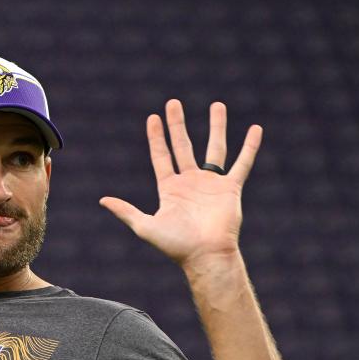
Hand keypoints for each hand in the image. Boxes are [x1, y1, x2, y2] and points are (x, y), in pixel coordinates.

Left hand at [99, 99, 261, 268]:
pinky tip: (256, 129)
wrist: (205, 256)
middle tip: (174, 103)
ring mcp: (211, 184)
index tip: (153, 117)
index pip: (161, 156)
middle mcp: (190, 182)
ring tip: (217, 105)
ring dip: (216, 126)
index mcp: (170, 189)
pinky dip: (250, 147)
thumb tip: (102, 200)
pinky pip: (242, 163)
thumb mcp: (145, 226)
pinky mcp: (231, 188)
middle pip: (183, 146)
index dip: (157, 137)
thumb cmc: (176, 245)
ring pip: (215, 148)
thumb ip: (126, 211)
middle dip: (178, 125)